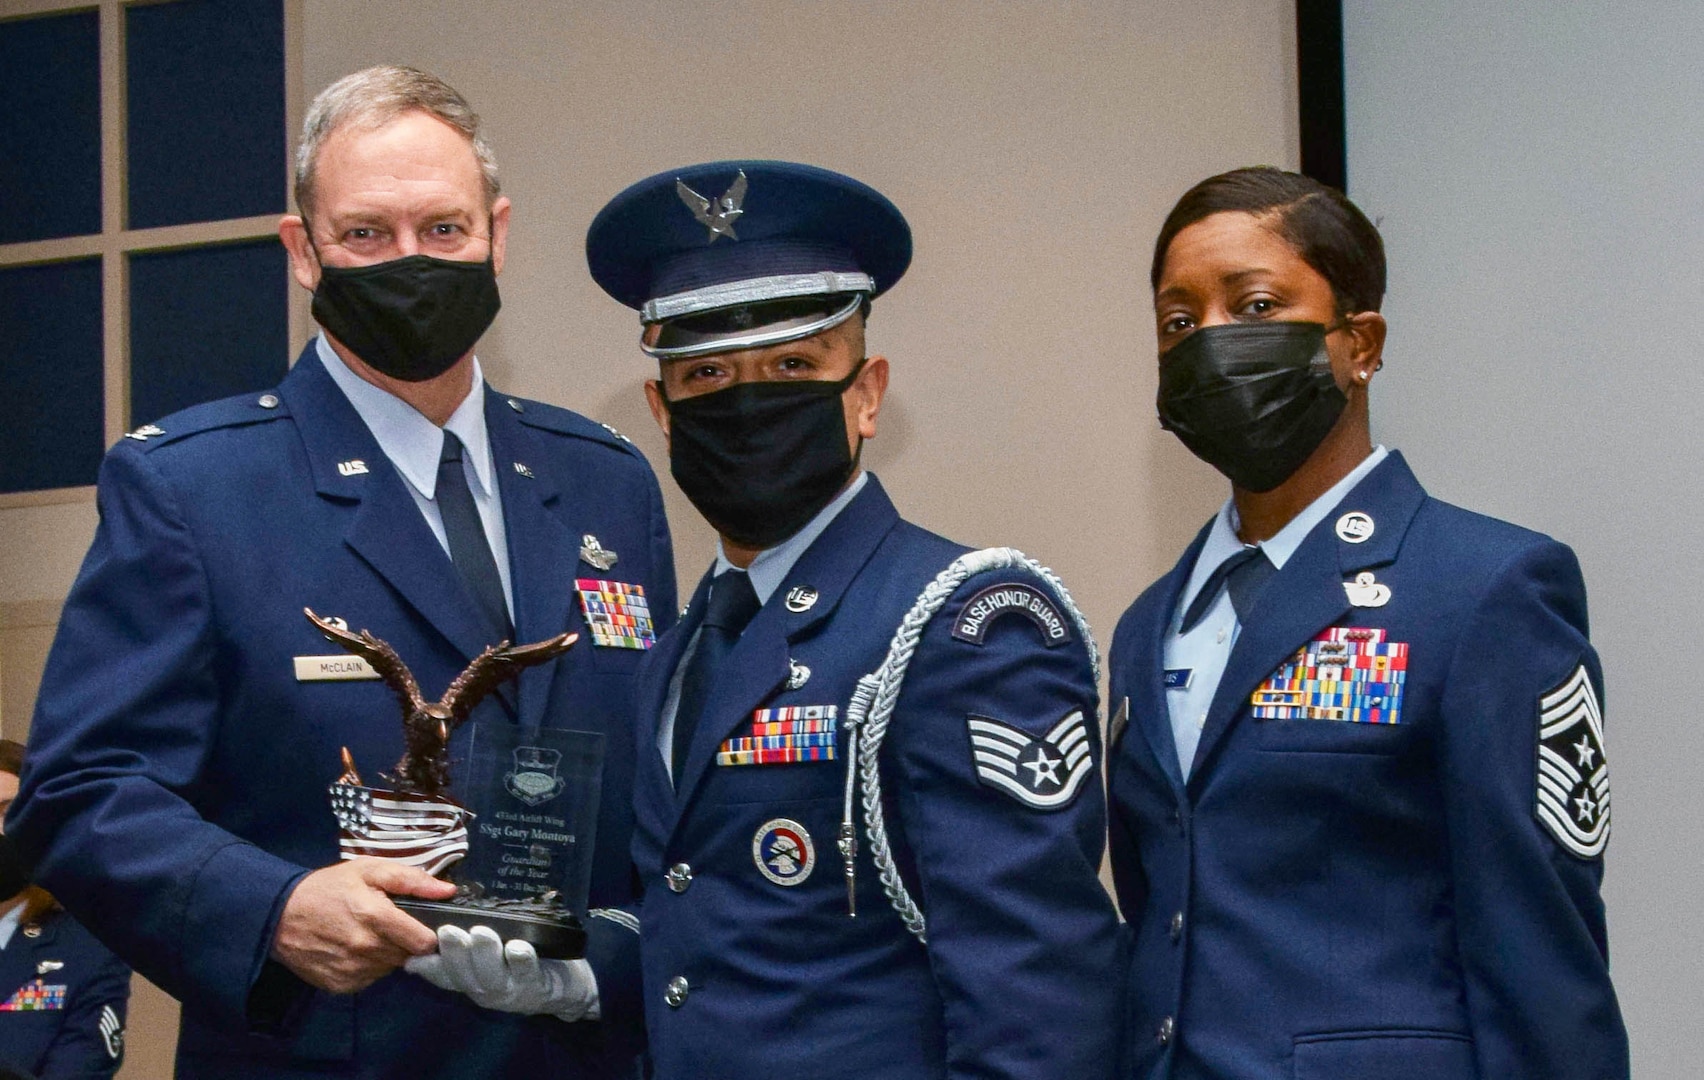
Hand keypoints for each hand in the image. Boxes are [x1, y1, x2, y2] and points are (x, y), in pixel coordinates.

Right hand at [270, 858, 456, 993]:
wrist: (279, 915)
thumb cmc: (328, 888)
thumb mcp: (369, 870)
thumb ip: (411, 879)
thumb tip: (449, 891)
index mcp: (376, 917)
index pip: (424, 942)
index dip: (428, 934)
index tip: (422, 926)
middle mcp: (366, 948)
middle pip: (408, 955)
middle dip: (404, 941)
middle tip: (387, 924)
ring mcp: (352, 970)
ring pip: (389, 968)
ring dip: (386, 954)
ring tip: (367, 935)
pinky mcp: (340, 985)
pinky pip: (369, 979)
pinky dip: (367, 967)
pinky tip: (353, 950)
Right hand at [406, 925, 599, 1020]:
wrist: (568, 992)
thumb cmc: (524, 965)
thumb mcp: (488, 962)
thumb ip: (459, 956)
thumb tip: (414, 954)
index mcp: (472, 981)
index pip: (443, 976)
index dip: (428, 965)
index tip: (412, 950)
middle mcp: (486, 990)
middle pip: (464, 976)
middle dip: (455, 954)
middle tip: (448, 930)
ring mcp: (512, 992)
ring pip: (492, 977)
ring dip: (486, 955)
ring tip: (482, 933)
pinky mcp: (539, 988)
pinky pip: (528, 974)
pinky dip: (522, 961)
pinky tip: (519, 948)